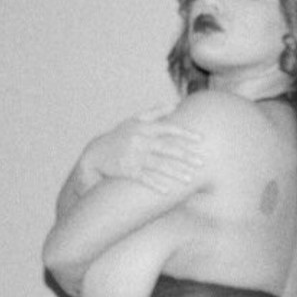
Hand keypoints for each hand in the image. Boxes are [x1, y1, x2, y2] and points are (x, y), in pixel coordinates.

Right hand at [80, 104, 203, 193]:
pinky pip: (144, 179)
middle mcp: (138, 140)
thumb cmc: (119, 137)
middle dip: (186, 156)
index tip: (201, 139)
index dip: (185, 133)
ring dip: (175, 172)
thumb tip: (176, 105)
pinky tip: (168, 191)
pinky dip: (156, 184)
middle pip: (166, 148)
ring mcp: (132, 156)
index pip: (168, 128)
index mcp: (142, 127)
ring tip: (190, 179)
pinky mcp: (126, 171)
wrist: (95, 154)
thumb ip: (155, 112)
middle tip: (202, 162)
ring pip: (158, 165)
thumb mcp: (134, 121)